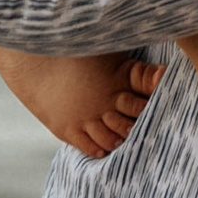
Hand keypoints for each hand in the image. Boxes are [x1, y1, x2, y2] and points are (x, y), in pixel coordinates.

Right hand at [0, 47, 163, 158]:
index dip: (153, 106)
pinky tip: (106, 146)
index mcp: (117, 81)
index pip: (144, 102)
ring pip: (110, 140)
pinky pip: (88, 146)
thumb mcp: (110, 49)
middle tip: (146, 129)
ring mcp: (84, 119)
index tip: (161, 106)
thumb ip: (136, 63)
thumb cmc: (76, 49)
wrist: (32, 60)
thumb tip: (165, 67)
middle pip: (129, 125)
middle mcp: (102, 104)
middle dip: (139, 128)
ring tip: (126, 138)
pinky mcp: (66, 128)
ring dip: (120, 140)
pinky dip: (100, 148)